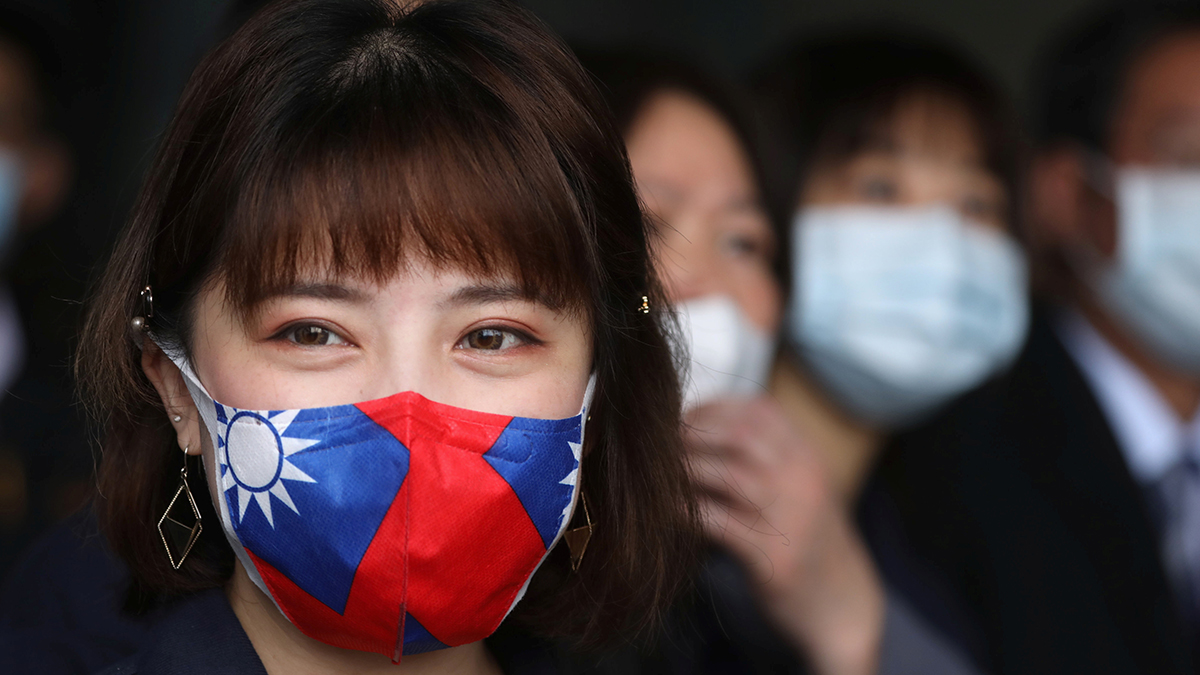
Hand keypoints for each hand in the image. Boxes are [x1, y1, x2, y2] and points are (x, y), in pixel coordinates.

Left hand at [687, 397, 885, 674]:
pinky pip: (719, 524)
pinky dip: (688, 512)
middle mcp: (803, 482)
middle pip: (741, 435)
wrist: (843, 603)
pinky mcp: (773, 558)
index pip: (759, 410)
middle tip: (662, 443)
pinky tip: (667, 511)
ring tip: (660, 475)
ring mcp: (791, 519)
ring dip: (688, 470)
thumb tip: (704, 426)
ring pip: (730, 476)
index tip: (683, 417)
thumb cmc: (809, 540)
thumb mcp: (801, 486)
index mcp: (808, 458)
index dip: (714, 408)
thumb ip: (767, 455)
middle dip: (695, 434)